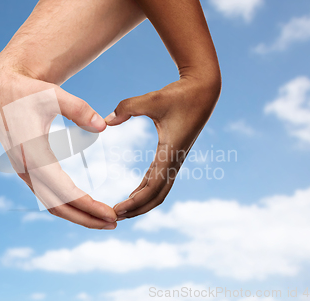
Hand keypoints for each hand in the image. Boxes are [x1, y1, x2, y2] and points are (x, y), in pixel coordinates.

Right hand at [0, 62, 117, 228]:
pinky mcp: (26, 170)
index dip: (88, 206)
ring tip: (103, 219)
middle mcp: (25, 168)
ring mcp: (24, 172)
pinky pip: (46, 195)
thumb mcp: (52, 94)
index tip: (111, 214)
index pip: (63, 191)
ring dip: (77, 215)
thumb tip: (103, 126)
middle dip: (86, 218)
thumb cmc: (27, 91)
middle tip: (114, 223)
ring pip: (50, 204)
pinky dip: (66, 205)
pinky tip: (85, 205)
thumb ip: (78, 108)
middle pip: (57, 206)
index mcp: (32, 154)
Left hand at [105, 76, 220, 218]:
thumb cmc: (179, 94)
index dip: (134, 202)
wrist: (203, 90)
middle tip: (113, 217)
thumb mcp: (152, 99)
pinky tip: (133, 194)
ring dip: (141, 202)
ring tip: (121, 211)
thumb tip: (106, 121)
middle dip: (136, 210)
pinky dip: (146, 189)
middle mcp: (174, 161)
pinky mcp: (173, 155)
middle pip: (156, 196)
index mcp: (170, 153)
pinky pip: (159, 178)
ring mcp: (175, 159)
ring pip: (159, 190)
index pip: (152, 188)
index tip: (116, 210)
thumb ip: (127, 107)